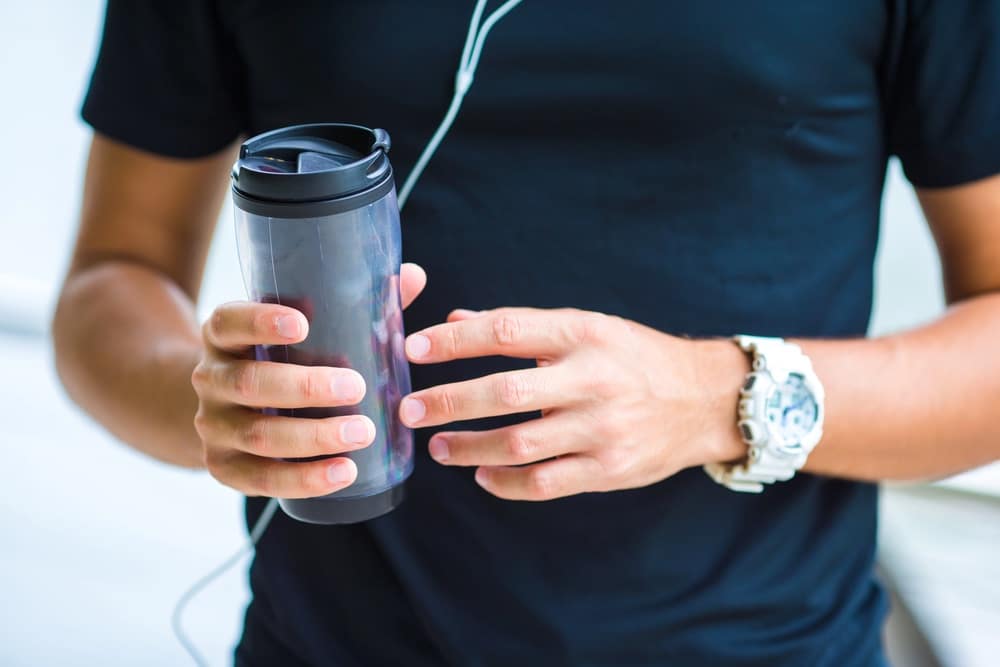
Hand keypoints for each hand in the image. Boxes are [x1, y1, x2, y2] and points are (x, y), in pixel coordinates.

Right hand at [191, 263, 425, 497]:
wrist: (225, 408)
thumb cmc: (281, 358)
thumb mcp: (299, 328)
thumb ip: (354, 303)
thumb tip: (412, 276)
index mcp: (223, 335)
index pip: (229, 322)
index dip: (260, 322)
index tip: (303, 324)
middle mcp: (210, 379)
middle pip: (250, 383)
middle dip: (304, 387)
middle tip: (357, 387)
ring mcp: (213, 426)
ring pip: (259, 435)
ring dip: (313, 437)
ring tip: (362, 433)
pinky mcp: (223, 467)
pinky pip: (261, 480)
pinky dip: (304, 479)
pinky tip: (343, 473)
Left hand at [400, 308, 745, 500]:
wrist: (704, 400)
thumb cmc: (635, 357)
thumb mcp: (587, 327)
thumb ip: (522, 328)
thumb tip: (455, 320)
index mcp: (583, 334)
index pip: (507, 332)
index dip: (454, 341)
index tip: (414, 349)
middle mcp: (592, 379)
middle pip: (505, 392)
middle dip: (448, 401)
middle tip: (408, 409)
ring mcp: (602, 429)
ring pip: (518, 444)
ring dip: (467, 447)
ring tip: (437, 447)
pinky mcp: (609, 470)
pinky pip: (543, 483)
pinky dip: (504, 483)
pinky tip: (481, 474)